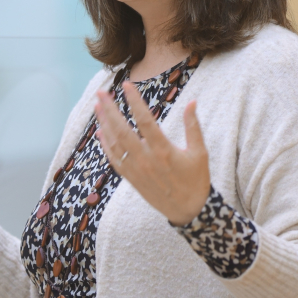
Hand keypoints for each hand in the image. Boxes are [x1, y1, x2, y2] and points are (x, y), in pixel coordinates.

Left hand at [91, 83, 211, 224]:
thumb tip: (192, 102)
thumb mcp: (200, 153)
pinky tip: (100, 132)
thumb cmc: (196, 181)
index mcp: (164, 150)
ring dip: (104, 124)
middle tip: (101, 92)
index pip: (145, 120)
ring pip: (115, 143)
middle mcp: (146, 159)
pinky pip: (114, 160)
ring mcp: (137, 170)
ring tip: (97, 106)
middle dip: (109, 109)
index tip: (126, 85)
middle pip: (122, 130)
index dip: (134, 101)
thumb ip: (193, 126)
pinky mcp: (132, 179)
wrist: (190, 212)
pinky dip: (105, 145)